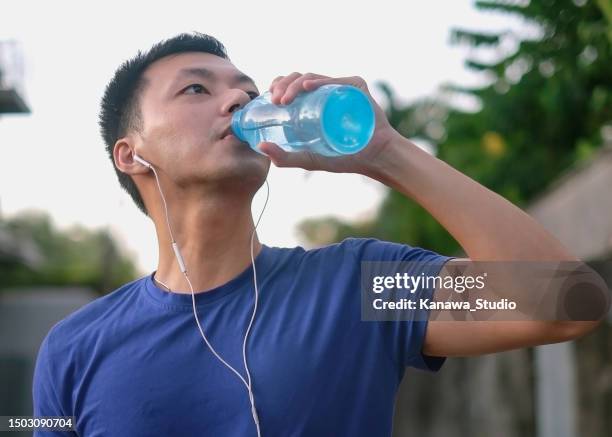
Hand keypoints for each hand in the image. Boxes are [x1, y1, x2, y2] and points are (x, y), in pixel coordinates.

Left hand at [258, 72, 399, 174]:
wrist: (374, 157)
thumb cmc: (344, 158)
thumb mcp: (308, 159)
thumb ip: (284, 158)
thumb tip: (260, 147)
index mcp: (313, 103)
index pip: (289, 88)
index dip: (277, 88)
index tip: (270, 100)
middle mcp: (325, 92)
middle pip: (297, 80)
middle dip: (282, 86)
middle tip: (275, 101)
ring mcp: (340, 88)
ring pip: (311, 78)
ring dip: (294, 85)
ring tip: (285, 98)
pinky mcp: (356, 87)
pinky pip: (336, 80)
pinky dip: (320, 81)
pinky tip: (307, 87)